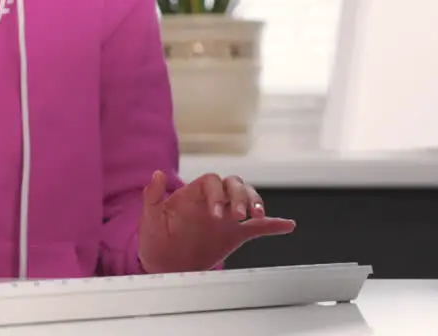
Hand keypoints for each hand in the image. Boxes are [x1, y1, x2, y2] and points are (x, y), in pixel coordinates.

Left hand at [137, 171, 295, 273]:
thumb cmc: (155, 240)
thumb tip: (157, 172)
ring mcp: (225, 217)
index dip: (217, 194)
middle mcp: (212, 201)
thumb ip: (152, 196)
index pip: (211, 181)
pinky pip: (257, 227)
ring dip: (255, 202)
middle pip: (233, 185)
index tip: (216, 214)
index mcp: (193, 194)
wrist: (165, 265)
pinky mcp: (234, 234)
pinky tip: (287, 225)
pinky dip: (273, 225)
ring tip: (259, 215)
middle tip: (239, 216)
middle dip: (239, 197)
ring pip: (247, 198)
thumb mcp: (150, 219)